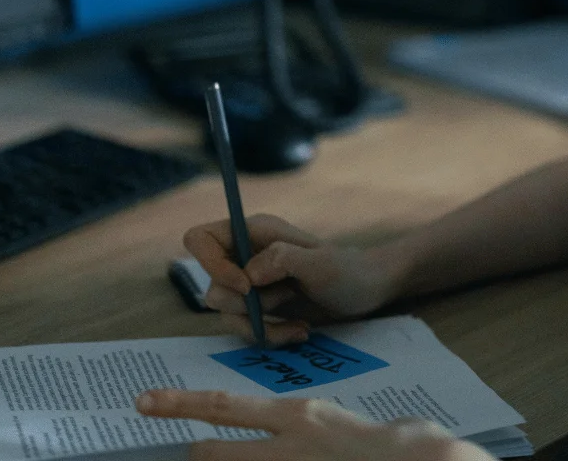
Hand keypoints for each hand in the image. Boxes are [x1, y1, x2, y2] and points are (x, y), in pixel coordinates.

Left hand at [134, 389, 495, 460]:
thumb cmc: (402, 444)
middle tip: (169, 442)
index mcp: (299, 417)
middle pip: (214, 454)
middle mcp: (287, 446)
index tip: (147, 401)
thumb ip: (321, 428)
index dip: (181, 404)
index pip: (225, 407)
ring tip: (204, 454)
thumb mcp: (351, 422)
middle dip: (191, 453)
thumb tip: (311, 432)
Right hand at [184, 214, 400, 343]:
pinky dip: (270, 336)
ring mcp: (251, 284)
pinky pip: (244, 329)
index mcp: (252, 232)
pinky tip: (300, 331)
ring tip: (298, 323)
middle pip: (212, 287)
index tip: (246, 287)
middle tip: (283, 300)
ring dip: (261, 326)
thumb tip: (247, 274)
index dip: (211, 265)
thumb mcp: (320, 263)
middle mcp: (244, 256)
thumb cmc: (347, 270)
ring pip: (226, 314)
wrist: (367, 292)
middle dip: (245, 306)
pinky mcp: (260, 309)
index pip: (199, 239)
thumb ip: (282, 259)